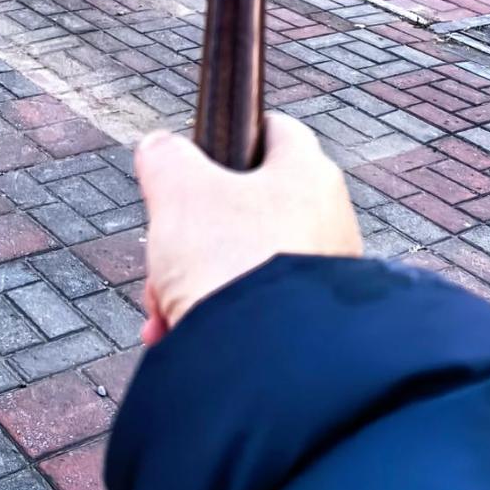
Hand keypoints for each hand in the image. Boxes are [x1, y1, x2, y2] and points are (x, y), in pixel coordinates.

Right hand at [134, 113, 362, 343]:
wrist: (266, 359)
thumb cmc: (230, 261)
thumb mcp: (179, 193)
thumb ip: (166, 158)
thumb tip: (160, 147)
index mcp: (308, 172)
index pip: (273, 130)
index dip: (229, 138)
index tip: (195, 162)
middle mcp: (329, 219)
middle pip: (247, 208)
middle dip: (192, 236)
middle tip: (164, 259)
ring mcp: (324, 274)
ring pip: (245, 263)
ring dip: (196, 282)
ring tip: (166, 310)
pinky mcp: (316, 323)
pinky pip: (257, 308)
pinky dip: (217, 317)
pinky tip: (181, 335)